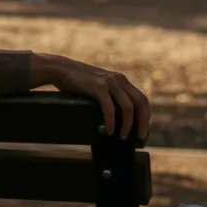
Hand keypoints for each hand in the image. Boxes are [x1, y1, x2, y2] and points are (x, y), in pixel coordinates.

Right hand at [31, 53, 150, 142]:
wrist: (60, 69)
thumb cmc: (77, 81)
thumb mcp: (98, 85)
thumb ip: (109, 95)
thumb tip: (116, 118)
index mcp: (121, 80)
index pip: (142, 100)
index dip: (145, 117)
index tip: (142, 132)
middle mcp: (119, 79)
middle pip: (141, 103)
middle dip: (143, 123)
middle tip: (140, 138)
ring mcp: (109, 82)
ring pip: (128, 107)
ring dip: (128, 125)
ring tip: (122, 137)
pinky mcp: (97, 87)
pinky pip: (110, 108)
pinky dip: (111, 121)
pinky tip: (108, 130)